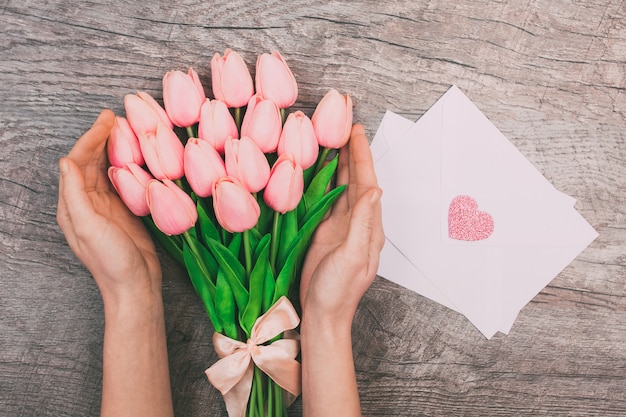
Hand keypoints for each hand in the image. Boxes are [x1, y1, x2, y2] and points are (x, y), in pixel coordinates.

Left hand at [57, 109, 161, 306]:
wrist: (135, 286)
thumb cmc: (111, 261)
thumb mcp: (89, 227)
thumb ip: (76, 194)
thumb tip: (66, 161)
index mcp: (72, 205)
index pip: (77, 162)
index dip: (90, 139)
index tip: (107, 121)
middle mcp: (87, 203)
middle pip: (91, 161)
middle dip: (102, 137)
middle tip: (117, 116)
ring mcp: (107, 207)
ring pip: (107, 168)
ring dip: (114, 147)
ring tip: (126, 128)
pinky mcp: (125, 212)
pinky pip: (123, 181)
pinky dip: (128, 163)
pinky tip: (137, 154)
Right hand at [300, 124, 383, 324]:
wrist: (322, 313)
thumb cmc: (339, 290)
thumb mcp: (353, 256)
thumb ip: (363, 223)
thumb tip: (375, 189)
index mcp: (369, 226)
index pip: (367, 182)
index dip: (361, 156)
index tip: (356, 131)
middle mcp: (357, 222)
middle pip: (355, 179)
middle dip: (352, 152)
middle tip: (344, 124)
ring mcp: (340, 226)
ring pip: (341, 187)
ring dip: (339, 163)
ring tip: (333, 138)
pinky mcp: (324, 232)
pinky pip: (326, 200)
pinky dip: (324, 181)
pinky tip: (318, 170)